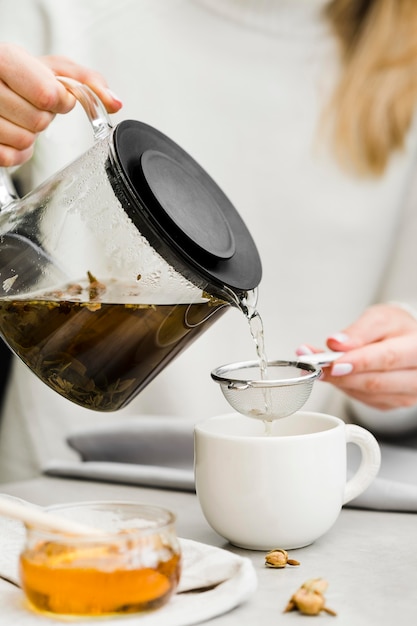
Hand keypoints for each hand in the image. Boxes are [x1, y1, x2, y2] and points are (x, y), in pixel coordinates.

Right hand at [0, 43, 121, 166]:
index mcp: (5, 58)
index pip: (47, 94)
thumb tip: (115, 102)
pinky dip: (19, 152)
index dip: (60, 100)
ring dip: (31, 135)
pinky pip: (11, 158)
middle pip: (38, 121)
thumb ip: (88, 82)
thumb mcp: (55, 68)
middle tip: (33, 106)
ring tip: (22, 118)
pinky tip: (14, 132)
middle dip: (44, 117)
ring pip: (24, 140)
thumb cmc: (24, 75)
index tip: (54, 94)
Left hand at [297, 303, 416, 409]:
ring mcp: (406, 395)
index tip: (333, 362)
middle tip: (313, 364)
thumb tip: (336, 344)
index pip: (388, 358)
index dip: (359, 362)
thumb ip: (359, 331)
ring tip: (317, 364)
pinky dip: (343, 386)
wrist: (406, 342)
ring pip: (366, 394)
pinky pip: (362, 399)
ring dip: (337, 380)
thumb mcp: (380, 318)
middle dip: (340, 374)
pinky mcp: (391, 404)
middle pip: (375, 382)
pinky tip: (335, 373)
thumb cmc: (395, 328)